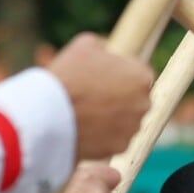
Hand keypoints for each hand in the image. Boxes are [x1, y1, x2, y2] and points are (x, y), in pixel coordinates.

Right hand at [48, 33, 153, 161]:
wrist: (49, 114)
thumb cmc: (67, 75)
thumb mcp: (85, 45)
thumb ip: (104, 49)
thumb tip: (107, 53)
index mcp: (141, 76)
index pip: (139, 75)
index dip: (121, 75)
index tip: (105, 78)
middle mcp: (144, 104)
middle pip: (135, 100)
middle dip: (119, 97)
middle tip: (94, 95)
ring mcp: (133, 128)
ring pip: (125, 121)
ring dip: (111, 117)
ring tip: (86, 111)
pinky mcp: (121, 147)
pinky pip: (114, 139)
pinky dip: (103, 135)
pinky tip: (85, 127)